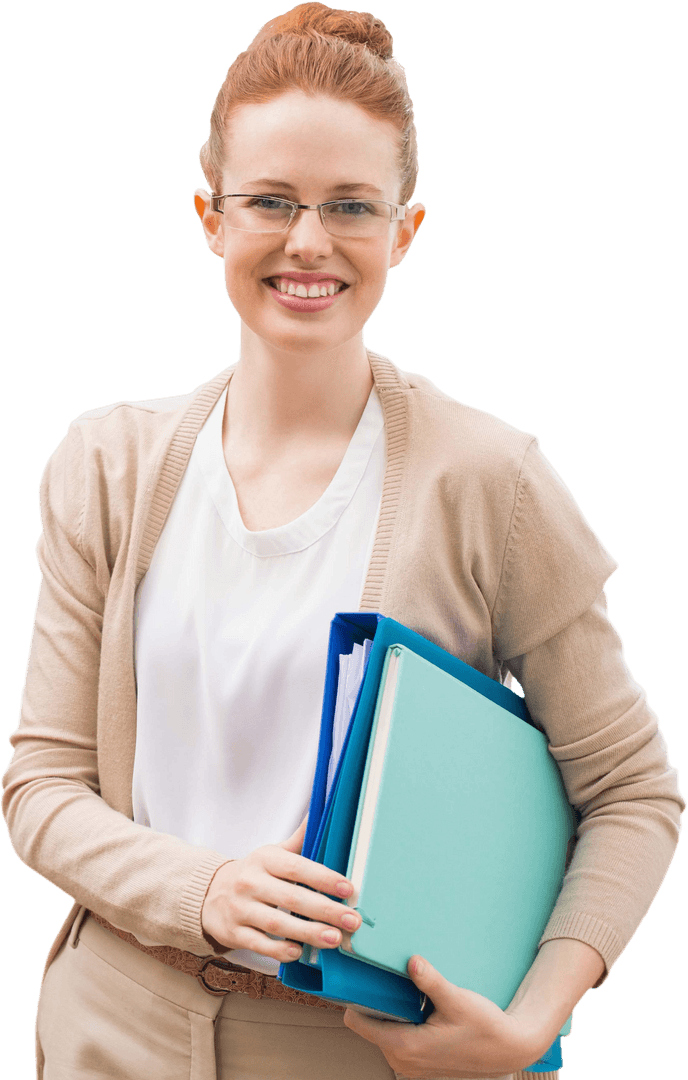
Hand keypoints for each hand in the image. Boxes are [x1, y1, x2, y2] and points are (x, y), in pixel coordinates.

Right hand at [201, 816, 362, 961]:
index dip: (323, 878)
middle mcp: (251, 882)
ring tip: (335, 939)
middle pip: (291, 898)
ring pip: (277, 924)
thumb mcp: (272, 852)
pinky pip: (259, 944)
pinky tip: (299, 952)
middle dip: (325, 910)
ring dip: (308, 933)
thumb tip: (320, 811)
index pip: (296, 867)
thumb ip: (299, 838)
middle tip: (352, 921)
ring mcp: (240, 909)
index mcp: (264, 859)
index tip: (348, 889)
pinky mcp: (234, 932)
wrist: (209, 893)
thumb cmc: (253, 873)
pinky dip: (279, 950)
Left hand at [343, 955, 547, 1078]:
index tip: (360, 976)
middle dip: (375, 1002)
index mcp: (406, 1047)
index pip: (358, 1023)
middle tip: (387, 975)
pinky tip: (418, 1006)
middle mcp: (402, 1061)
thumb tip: (411, 961)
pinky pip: (397, 1039)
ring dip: (390, 1012)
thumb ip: (431, 981)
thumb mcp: (457, 999)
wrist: (509, 1050)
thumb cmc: (485, 1028)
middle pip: (369, 1025)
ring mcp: (410, 1066)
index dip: (355, 998)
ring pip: (383, 1032)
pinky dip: (401, 1022)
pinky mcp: (419, 1064)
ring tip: (406, 989)